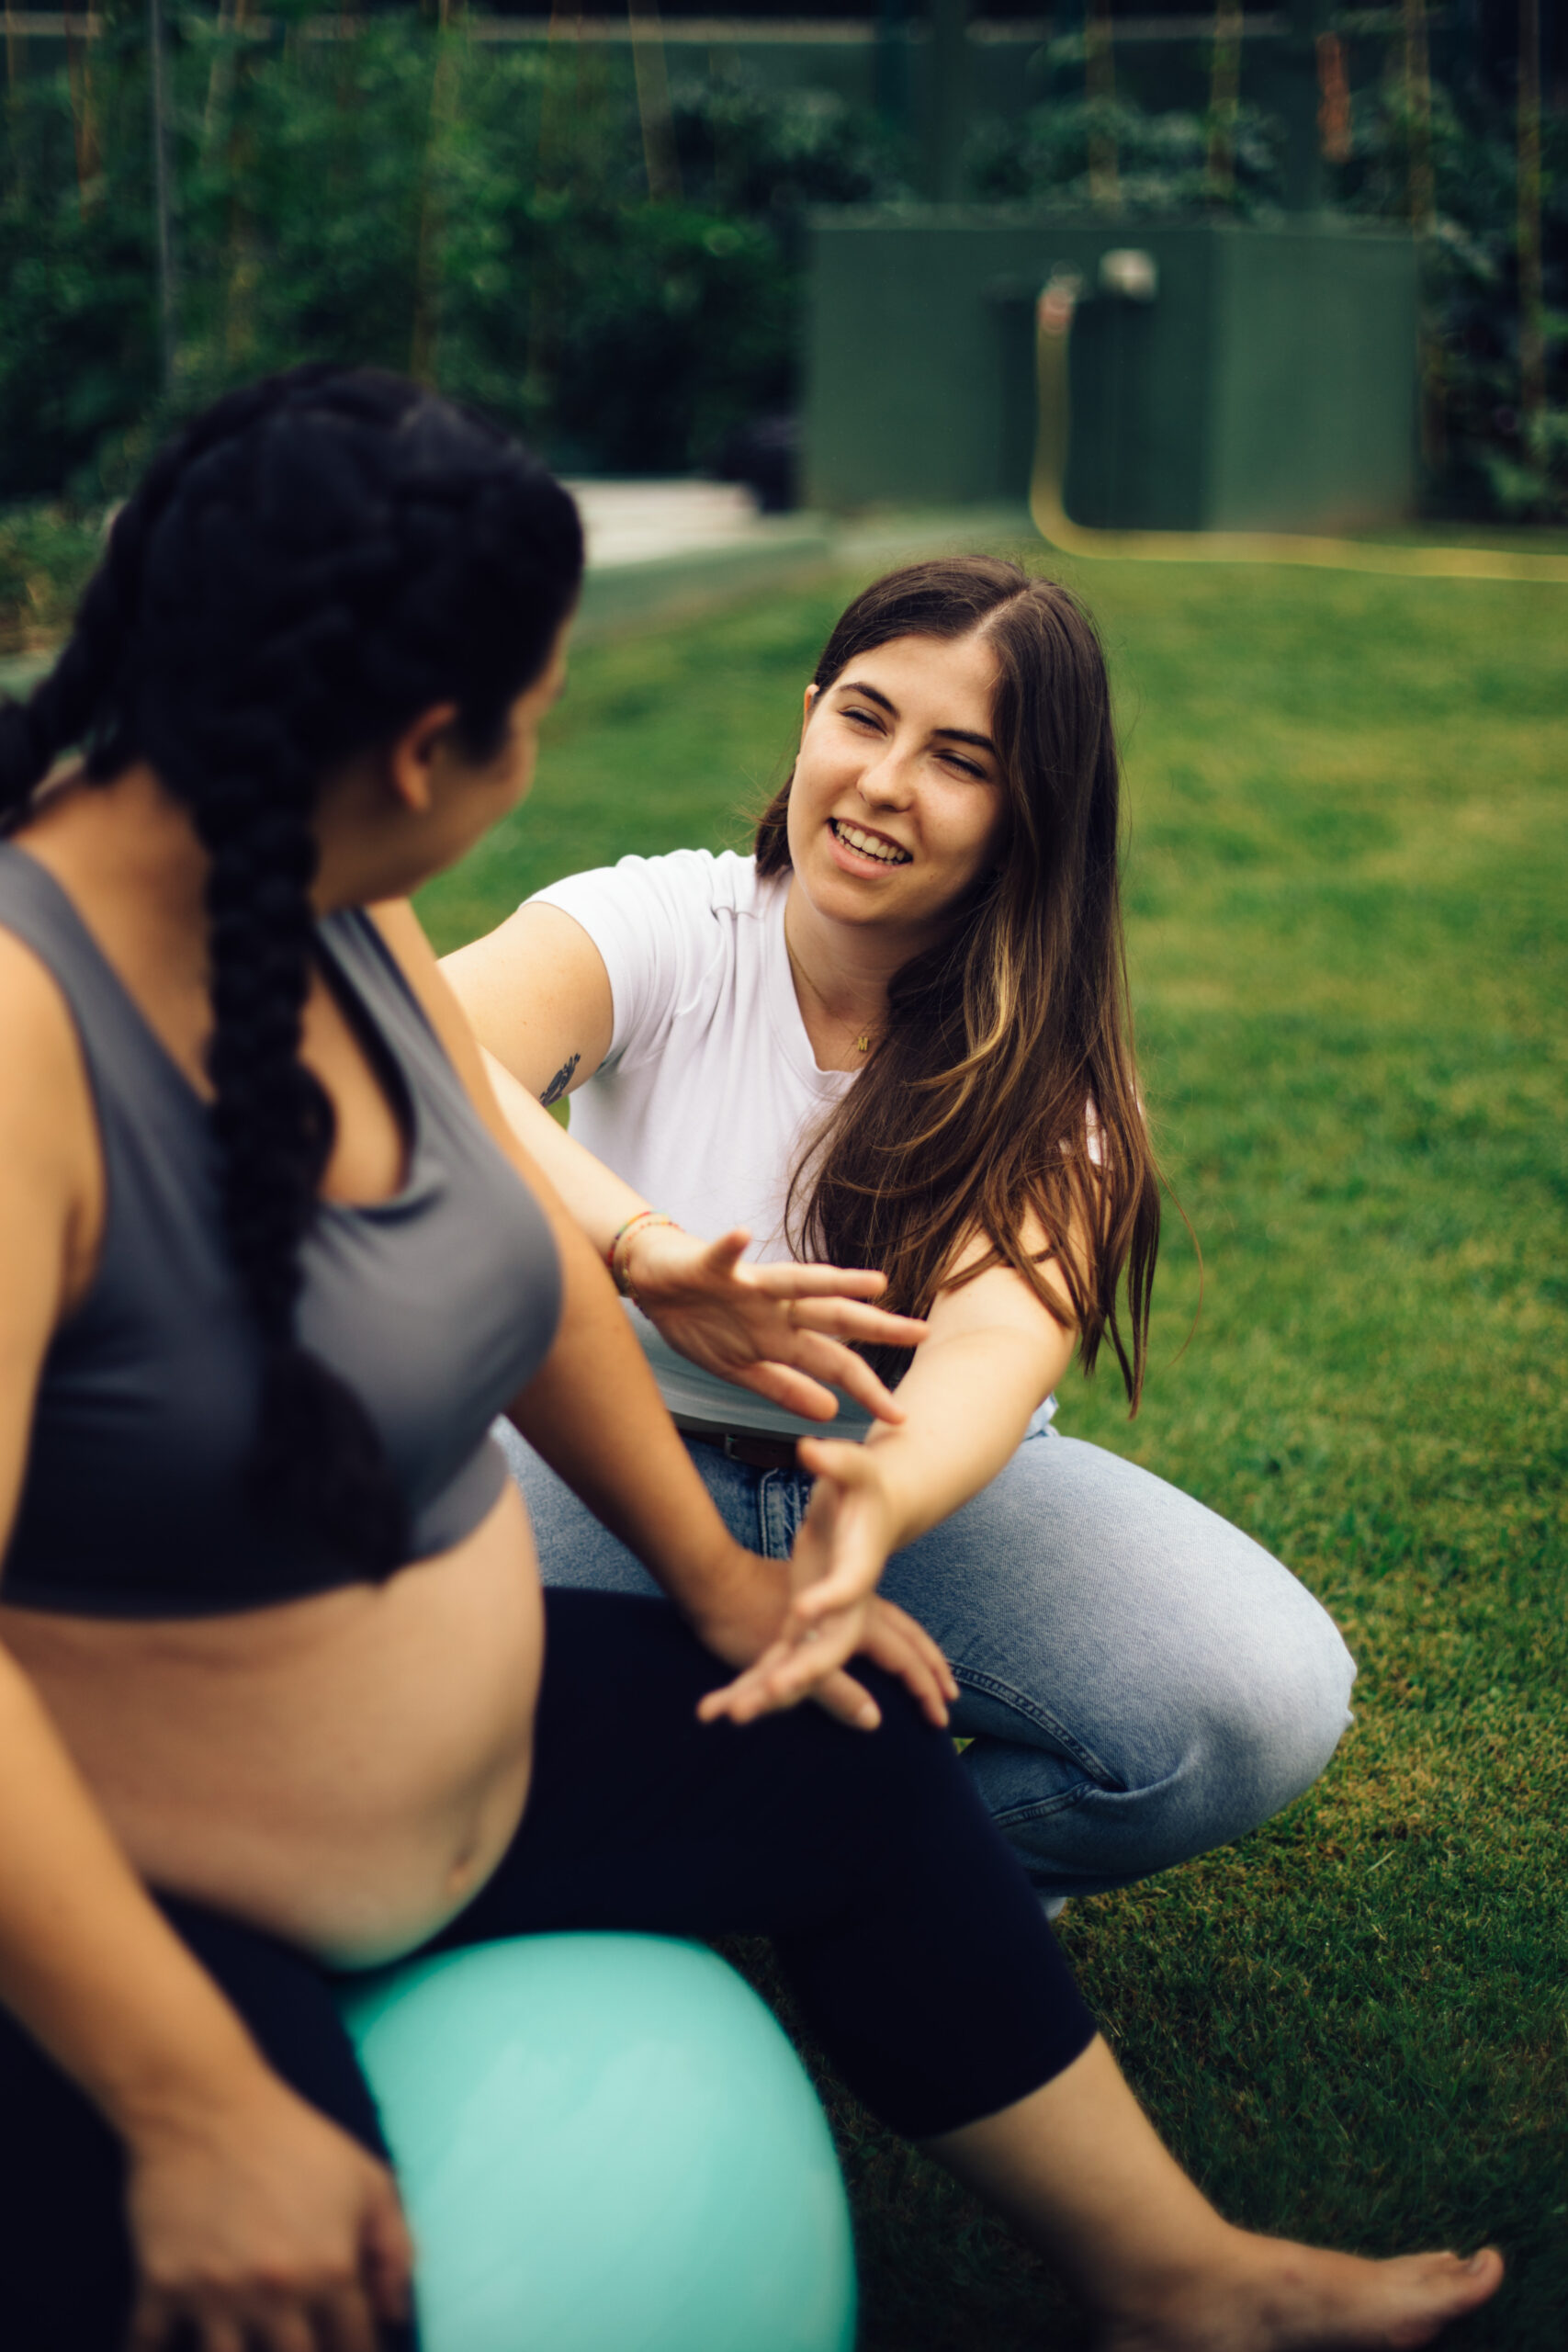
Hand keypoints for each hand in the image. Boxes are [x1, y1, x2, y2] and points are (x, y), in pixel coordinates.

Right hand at [124, 2059, 413, 2351]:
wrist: (207, 2106)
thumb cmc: (294, 2140)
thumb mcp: (367, 2179)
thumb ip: (395, 2248)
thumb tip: (396, 2314)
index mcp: (331, 2268)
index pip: (354, 2345)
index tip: (346, 2348)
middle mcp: (275, 2292)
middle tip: (298, 2341)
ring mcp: (214, 2295)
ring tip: (246, 2339)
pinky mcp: (161, 2286)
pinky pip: (147, 2345)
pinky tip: (161, 2347)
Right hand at [621, 1224, 926, 1424]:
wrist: (656, 1282)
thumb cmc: (701, 1322)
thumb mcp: (741, 1368)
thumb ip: (784, 1387)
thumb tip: (833, 1414)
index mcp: (782, 1335)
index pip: (836, 1361)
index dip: (867, 1387)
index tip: (900, 1415)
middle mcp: (776, 1307)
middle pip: (834, 1317)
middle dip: (877, 1326)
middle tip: (922, 1333)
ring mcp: (747, 1284)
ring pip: (795, 1280)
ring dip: (832, 1280)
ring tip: (872, 1282)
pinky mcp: (710, 1266)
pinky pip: (722, 1255)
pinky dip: (731, 1246)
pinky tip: (743, 1235)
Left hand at [697, 1442, 956, 1733]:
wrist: (874, 1512)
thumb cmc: (864, 1487)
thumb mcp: (856, 1467)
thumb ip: (837, 1461)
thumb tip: (811, 1449)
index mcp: (861, 1568)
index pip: (851, 1588)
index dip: (830, 1600)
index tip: (803, 1611)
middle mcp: (847, 1605)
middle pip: (830, 1649)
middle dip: (801, 1673)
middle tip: (770, 1692)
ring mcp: (822, 1620)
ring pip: (798, 1667)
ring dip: (766, 1693)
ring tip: (728, 1715)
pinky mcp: (799, 1626)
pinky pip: (775, 1664)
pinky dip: (749, 1687)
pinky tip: (713, 1710)